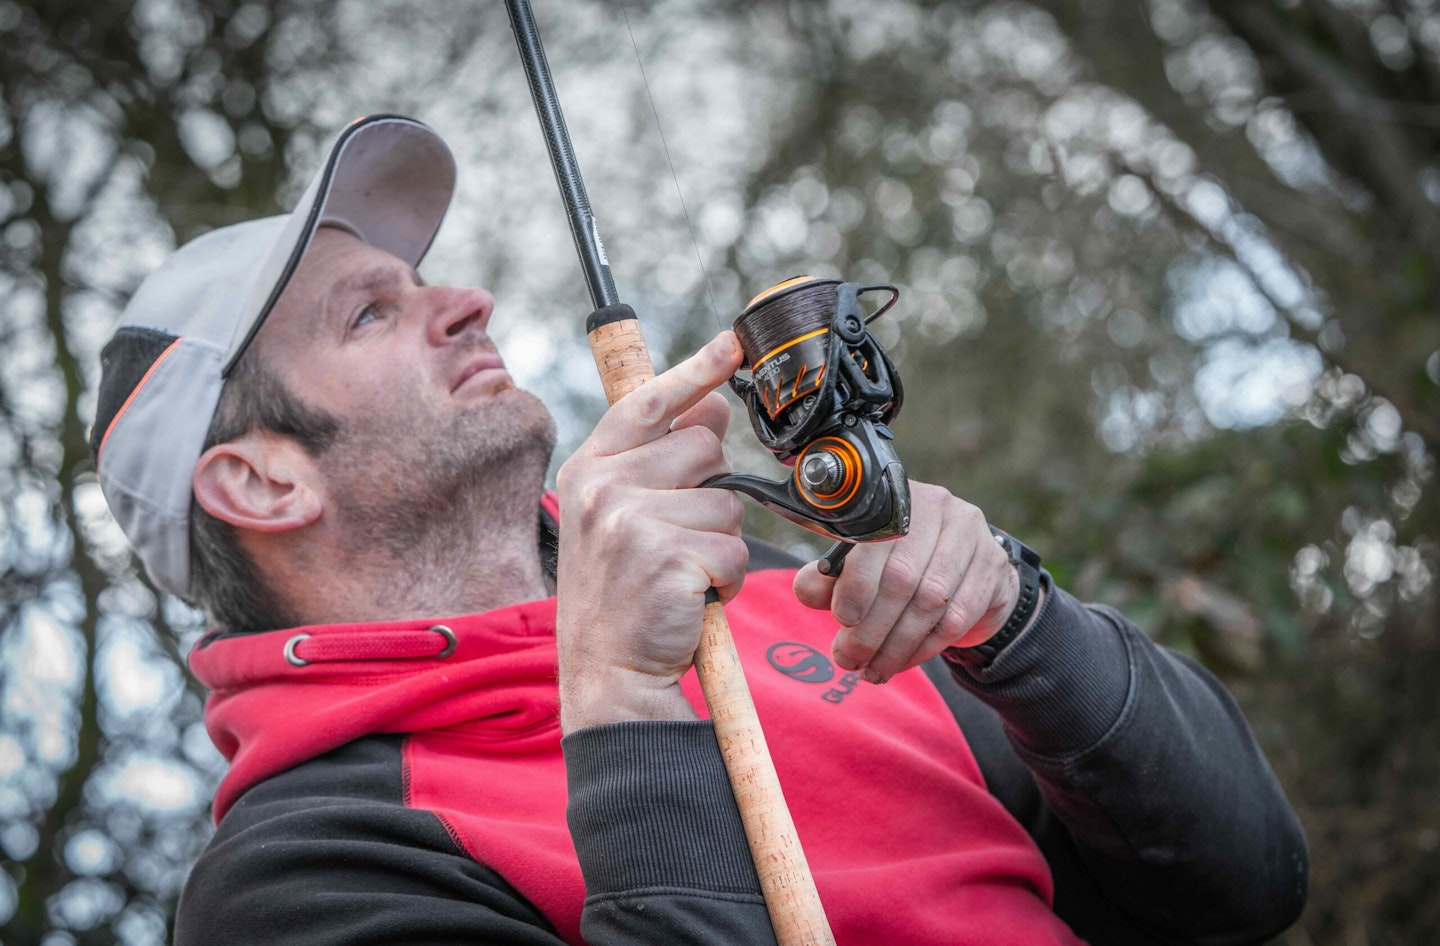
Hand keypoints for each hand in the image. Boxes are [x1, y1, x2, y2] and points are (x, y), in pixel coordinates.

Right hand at [555, 331, 745, 732]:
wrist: (606, 673)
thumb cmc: (618, 595)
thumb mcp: (617, 518)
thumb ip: (657, 461)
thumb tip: (714, 406)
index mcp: (589, 469)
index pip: (649, 403)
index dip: (696, 371)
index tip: (732, 344)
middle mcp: (603, 487)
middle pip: (706, 450)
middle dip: (710, 493)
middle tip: (677, 538)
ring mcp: (632, 520)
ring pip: (727, 505)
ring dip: (719, 544)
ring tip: (680, 574)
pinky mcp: (667, 556)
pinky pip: (733, 551)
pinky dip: (725, 580)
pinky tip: (690, 597)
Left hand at [793, 482, 1028, 683]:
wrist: (962, 571)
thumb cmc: (898, 566)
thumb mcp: (858, 567)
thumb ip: (829, 578)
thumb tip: (807, 590)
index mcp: (894, 498)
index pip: (874, 541)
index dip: (857, 584)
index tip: (842, 620)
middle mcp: (936, 506)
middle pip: (902, 576)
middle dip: (872, 627)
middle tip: (849, 659)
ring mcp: (971, 534)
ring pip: (931, 600)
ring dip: (897, 644)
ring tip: (873, 670)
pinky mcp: (993, 565)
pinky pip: (958, 616)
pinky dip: (926, 647)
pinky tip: (904, 662)